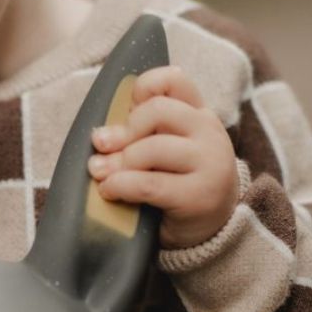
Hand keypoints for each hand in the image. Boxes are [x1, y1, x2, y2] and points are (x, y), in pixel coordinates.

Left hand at [87, 66, 238, 249]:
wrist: (211, 231)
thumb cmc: (177, 185)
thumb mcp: (164, 152)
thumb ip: (142, 133)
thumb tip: (100, 135)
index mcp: (199, 114)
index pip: (173, 80)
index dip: (142, 88)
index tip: (125, 112)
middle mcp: (209, 133)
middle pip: (158, 111)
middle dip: (123, 130)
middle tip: (102, 147)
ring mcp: (209, 163)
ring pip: (151, 148)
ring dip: (117, 163)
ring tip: (102, 175)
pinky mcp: (199, 195)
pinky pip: (148, 184)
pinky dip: (120, 185)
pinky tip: (109, 191)